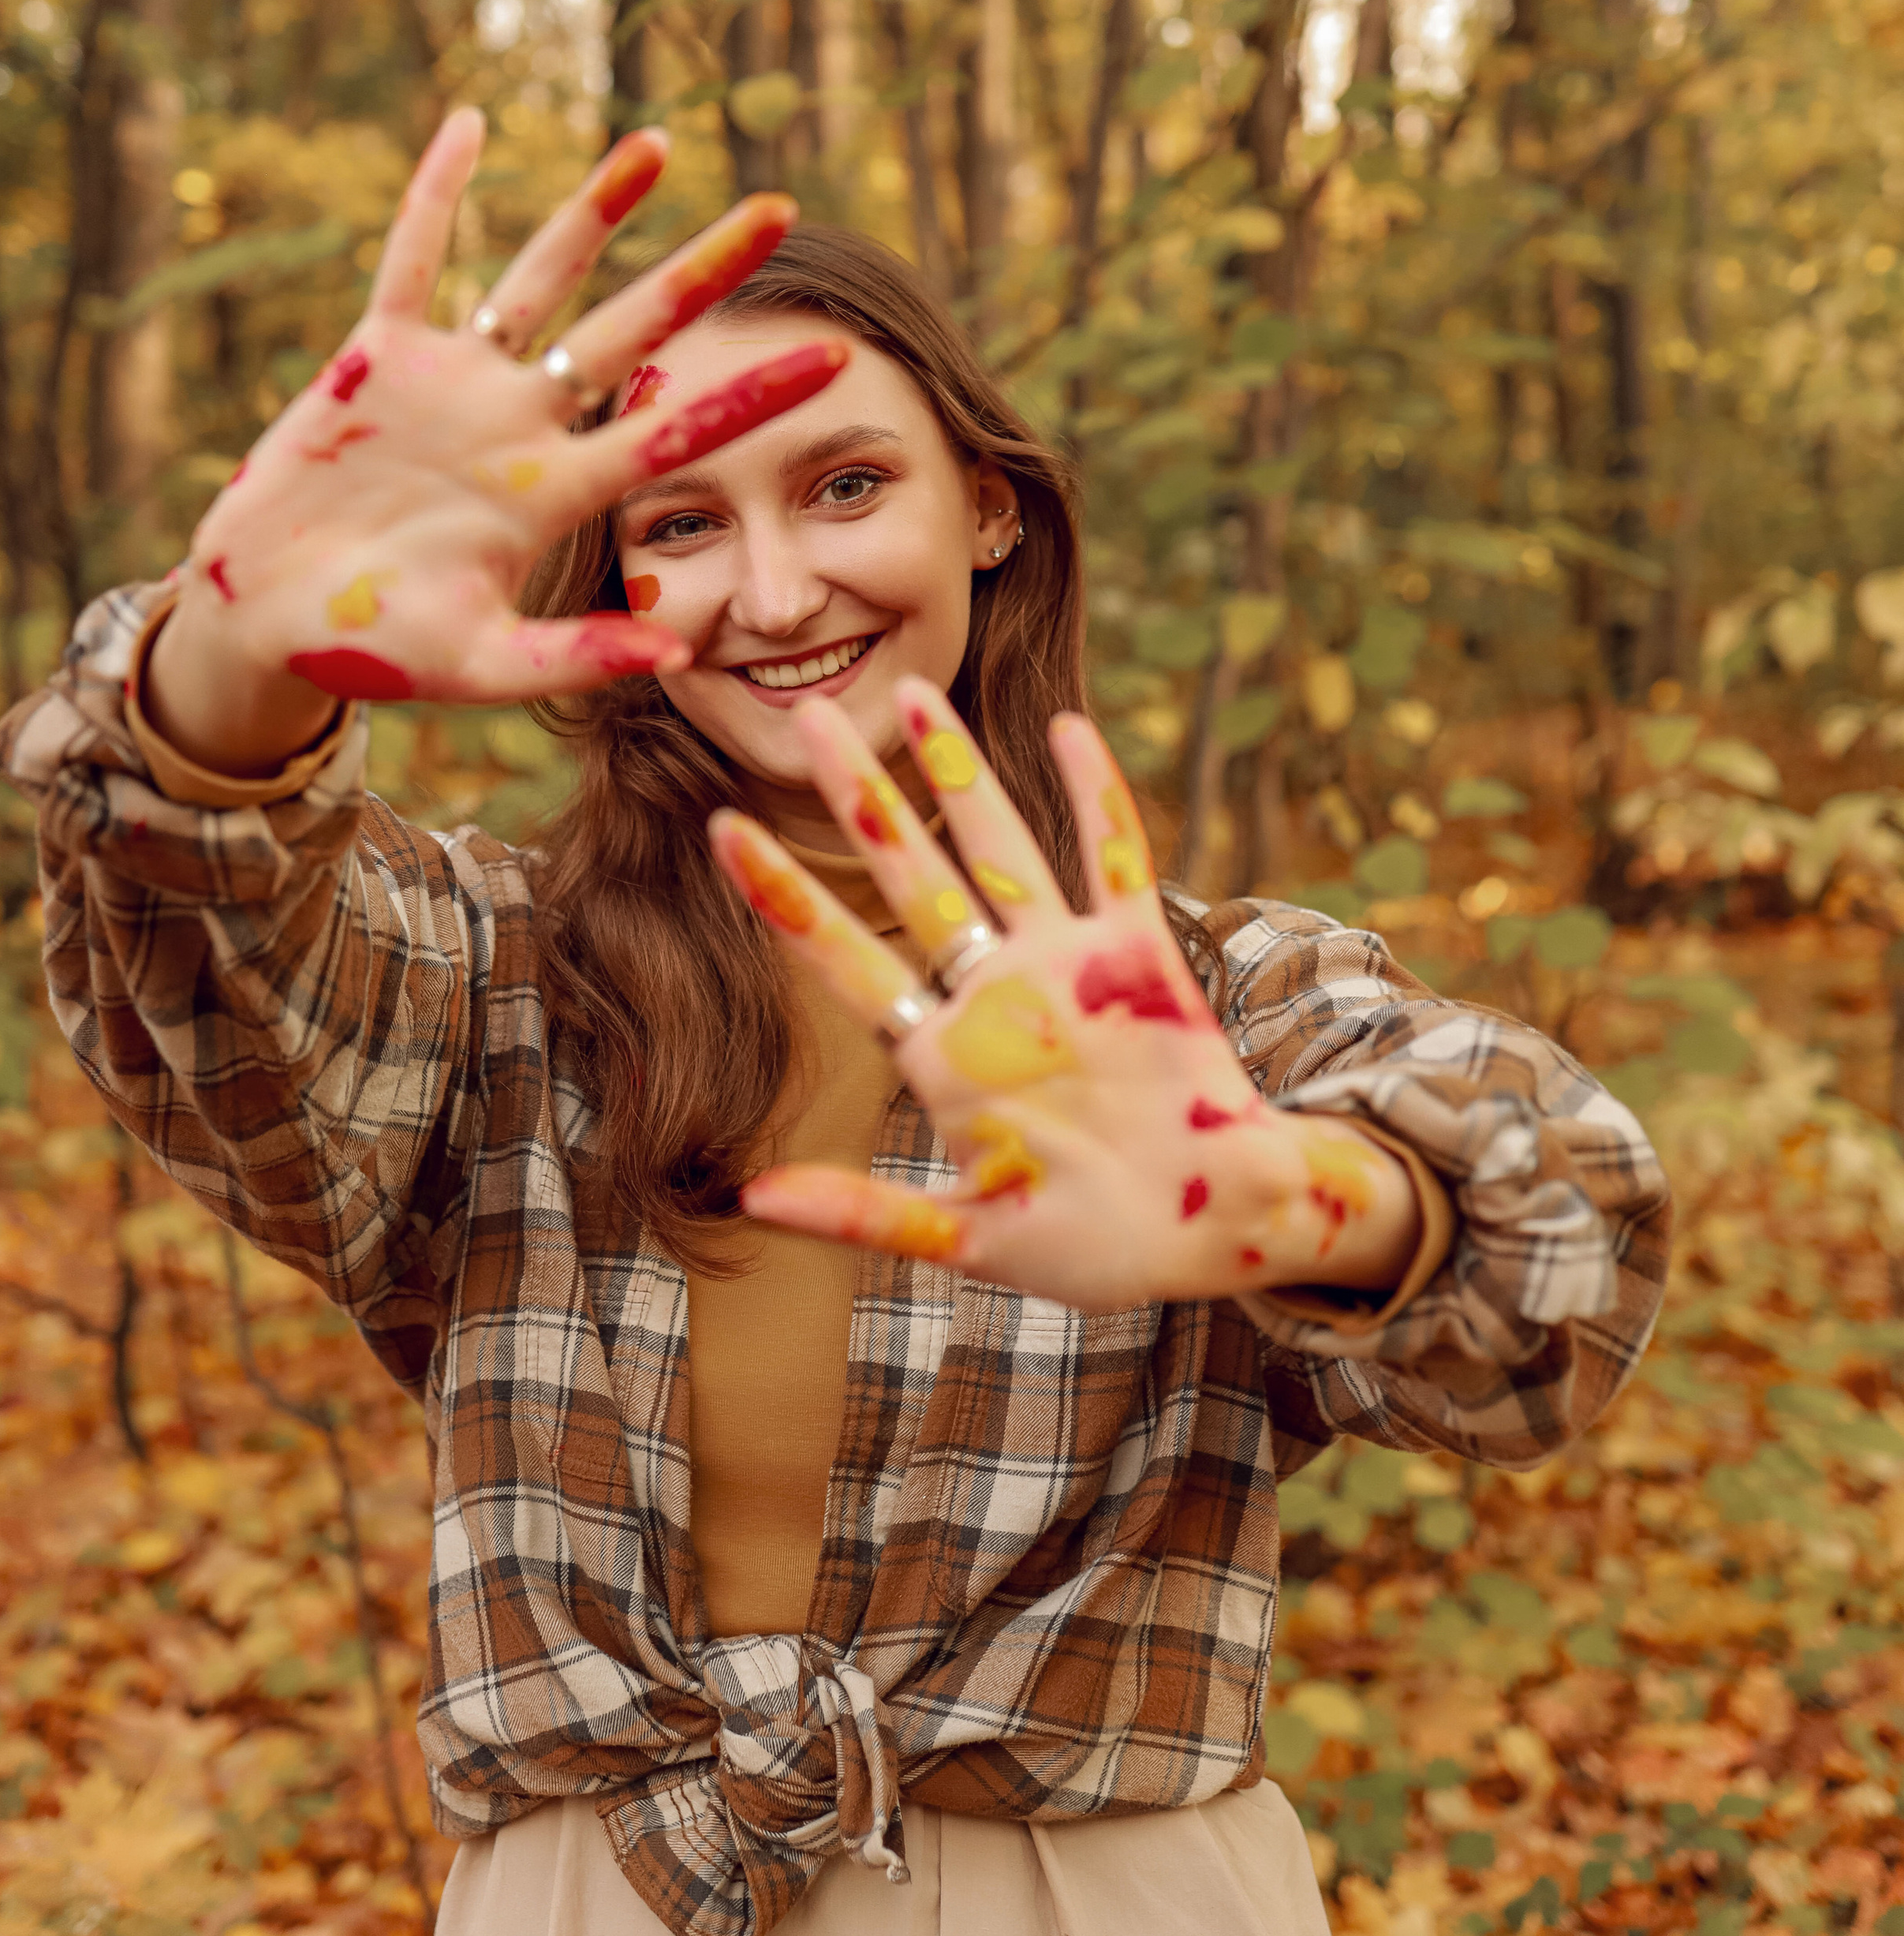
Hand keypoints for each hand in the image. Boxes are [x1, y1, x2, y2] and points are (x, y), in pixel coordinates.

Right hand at [147, 112, 843, 772]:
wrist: (271, 619)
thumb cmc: (379, 650)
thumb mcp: (482, 665)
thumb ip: (575, 657)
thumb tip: (678, 658)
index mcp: (555, 493)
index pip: (677, 430)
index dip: (755, 394)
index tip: (839, 355)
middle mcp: (520, 424)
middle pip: (632, 328)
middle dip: (704, 271)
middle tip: (783, 208)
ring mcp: (454, 383)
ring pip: (540, 277)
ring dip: (594, 209)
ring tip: (655, 141)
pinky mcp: (377, 357)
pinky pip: (415, 258)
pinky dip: (438, 192)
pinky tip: (471, 122)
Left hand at [710, 684, 1420, 1312]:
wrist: (1216, 1230)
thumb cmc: (1089, 1244)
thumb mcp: (970, 1239)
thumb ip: (866, 1213)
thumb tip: (747, 1201)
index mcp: (944, 1057)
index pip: (846, 960)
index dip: (787, 896)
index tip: (719, 829)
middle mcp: (995, 993)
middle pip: (913, 877)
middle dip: (862, 798)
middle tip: (808, 716)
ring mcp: (1067, 967)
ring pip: (1004, 848)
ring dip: (963, 773)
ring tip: (918, 691)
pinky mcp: (1141, 957)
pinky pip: (1115, 859)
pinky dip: (1094, 795)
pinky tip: (1068, 728)